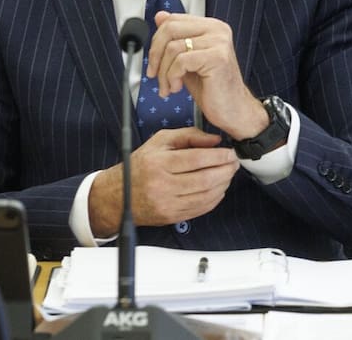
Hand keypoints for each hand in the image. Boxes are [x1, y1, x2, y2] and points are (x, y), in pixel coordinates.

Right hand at [87, 127, 237, 234]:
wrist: (117, 196)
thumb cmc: (140, 166)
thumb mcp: (160, 141)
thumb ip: (189, 135)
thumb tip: (215, 140)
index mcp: (159, 163)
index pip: (197, 159)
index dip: (219, 156)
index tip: (230, 152)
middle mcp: (162, 185)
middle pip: (205, 179)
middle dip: (226, 170)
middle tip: (233, 163)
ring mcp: (167, 204)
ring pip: (206, 196)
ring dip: (224, 184)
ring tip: (227, 174)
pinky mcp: (172, 216)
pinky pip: (201, 208)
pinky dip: (215, 198)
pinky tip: (218, 188)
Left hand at [145, 12, 267, 140]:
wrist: (233, 110)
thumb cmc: (212, 88)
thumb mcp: (187, 60)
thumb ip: (176, 38)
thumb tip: (160, 16)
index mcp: (212, 27)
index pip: (173, 20)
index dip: (156, 41)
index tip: (154, 61)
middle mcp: (217, 30)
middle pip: (170, 29)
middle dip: (155, 54)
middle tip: (154, 74)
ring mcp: (219, 42)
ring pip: (173, 47)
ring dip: (164, 72)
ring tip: (169, 87)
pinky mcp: (217, 57)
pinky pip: (181, 61)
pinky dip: (172, 77)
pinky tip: (177, 88)